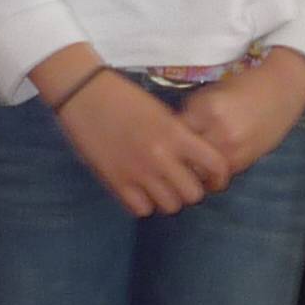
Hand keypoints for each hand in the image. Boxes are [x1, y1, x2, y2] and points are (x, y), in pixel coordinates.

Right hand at [51, 62, 228, 216]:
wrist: (84, 95)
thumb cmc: (124, 97)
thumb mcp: (161, 112)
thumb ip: (179, 136)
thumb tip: (194, 160)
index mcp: (176, 134)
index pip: (215, 165)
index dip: (220, 176)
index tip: (215, 178)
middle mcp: (161, 157)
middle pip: (193, 194)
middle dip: (192, 190)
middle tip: (183, 182)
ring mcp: (138, 173)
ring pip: (170, 206)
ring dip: (168, 198)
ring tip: (161, 186)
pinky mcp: (116, 182)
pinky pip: (141, 209)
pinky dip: (144, 203)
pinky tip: (140, 189)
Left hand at [179, 49, 304, 178]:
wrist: (283, 89)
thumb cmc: (246, 84)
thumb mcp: (213, 92)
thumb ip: (195, 111)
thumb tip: (174, 132)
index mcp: (207, 108)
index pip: (174, 131)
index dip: (168, 136)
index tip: (165, 139)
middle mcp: (219, 131)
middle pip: (185, 155)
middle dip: (178, 158)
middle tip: (174, 158)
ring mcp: (233, 148)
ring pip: (201, 171)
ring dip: (194, 170)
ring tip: (191, 166)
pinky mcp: (246, 160)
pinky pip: (220, 176)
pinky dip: (212, 175)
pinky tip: (211, 168)